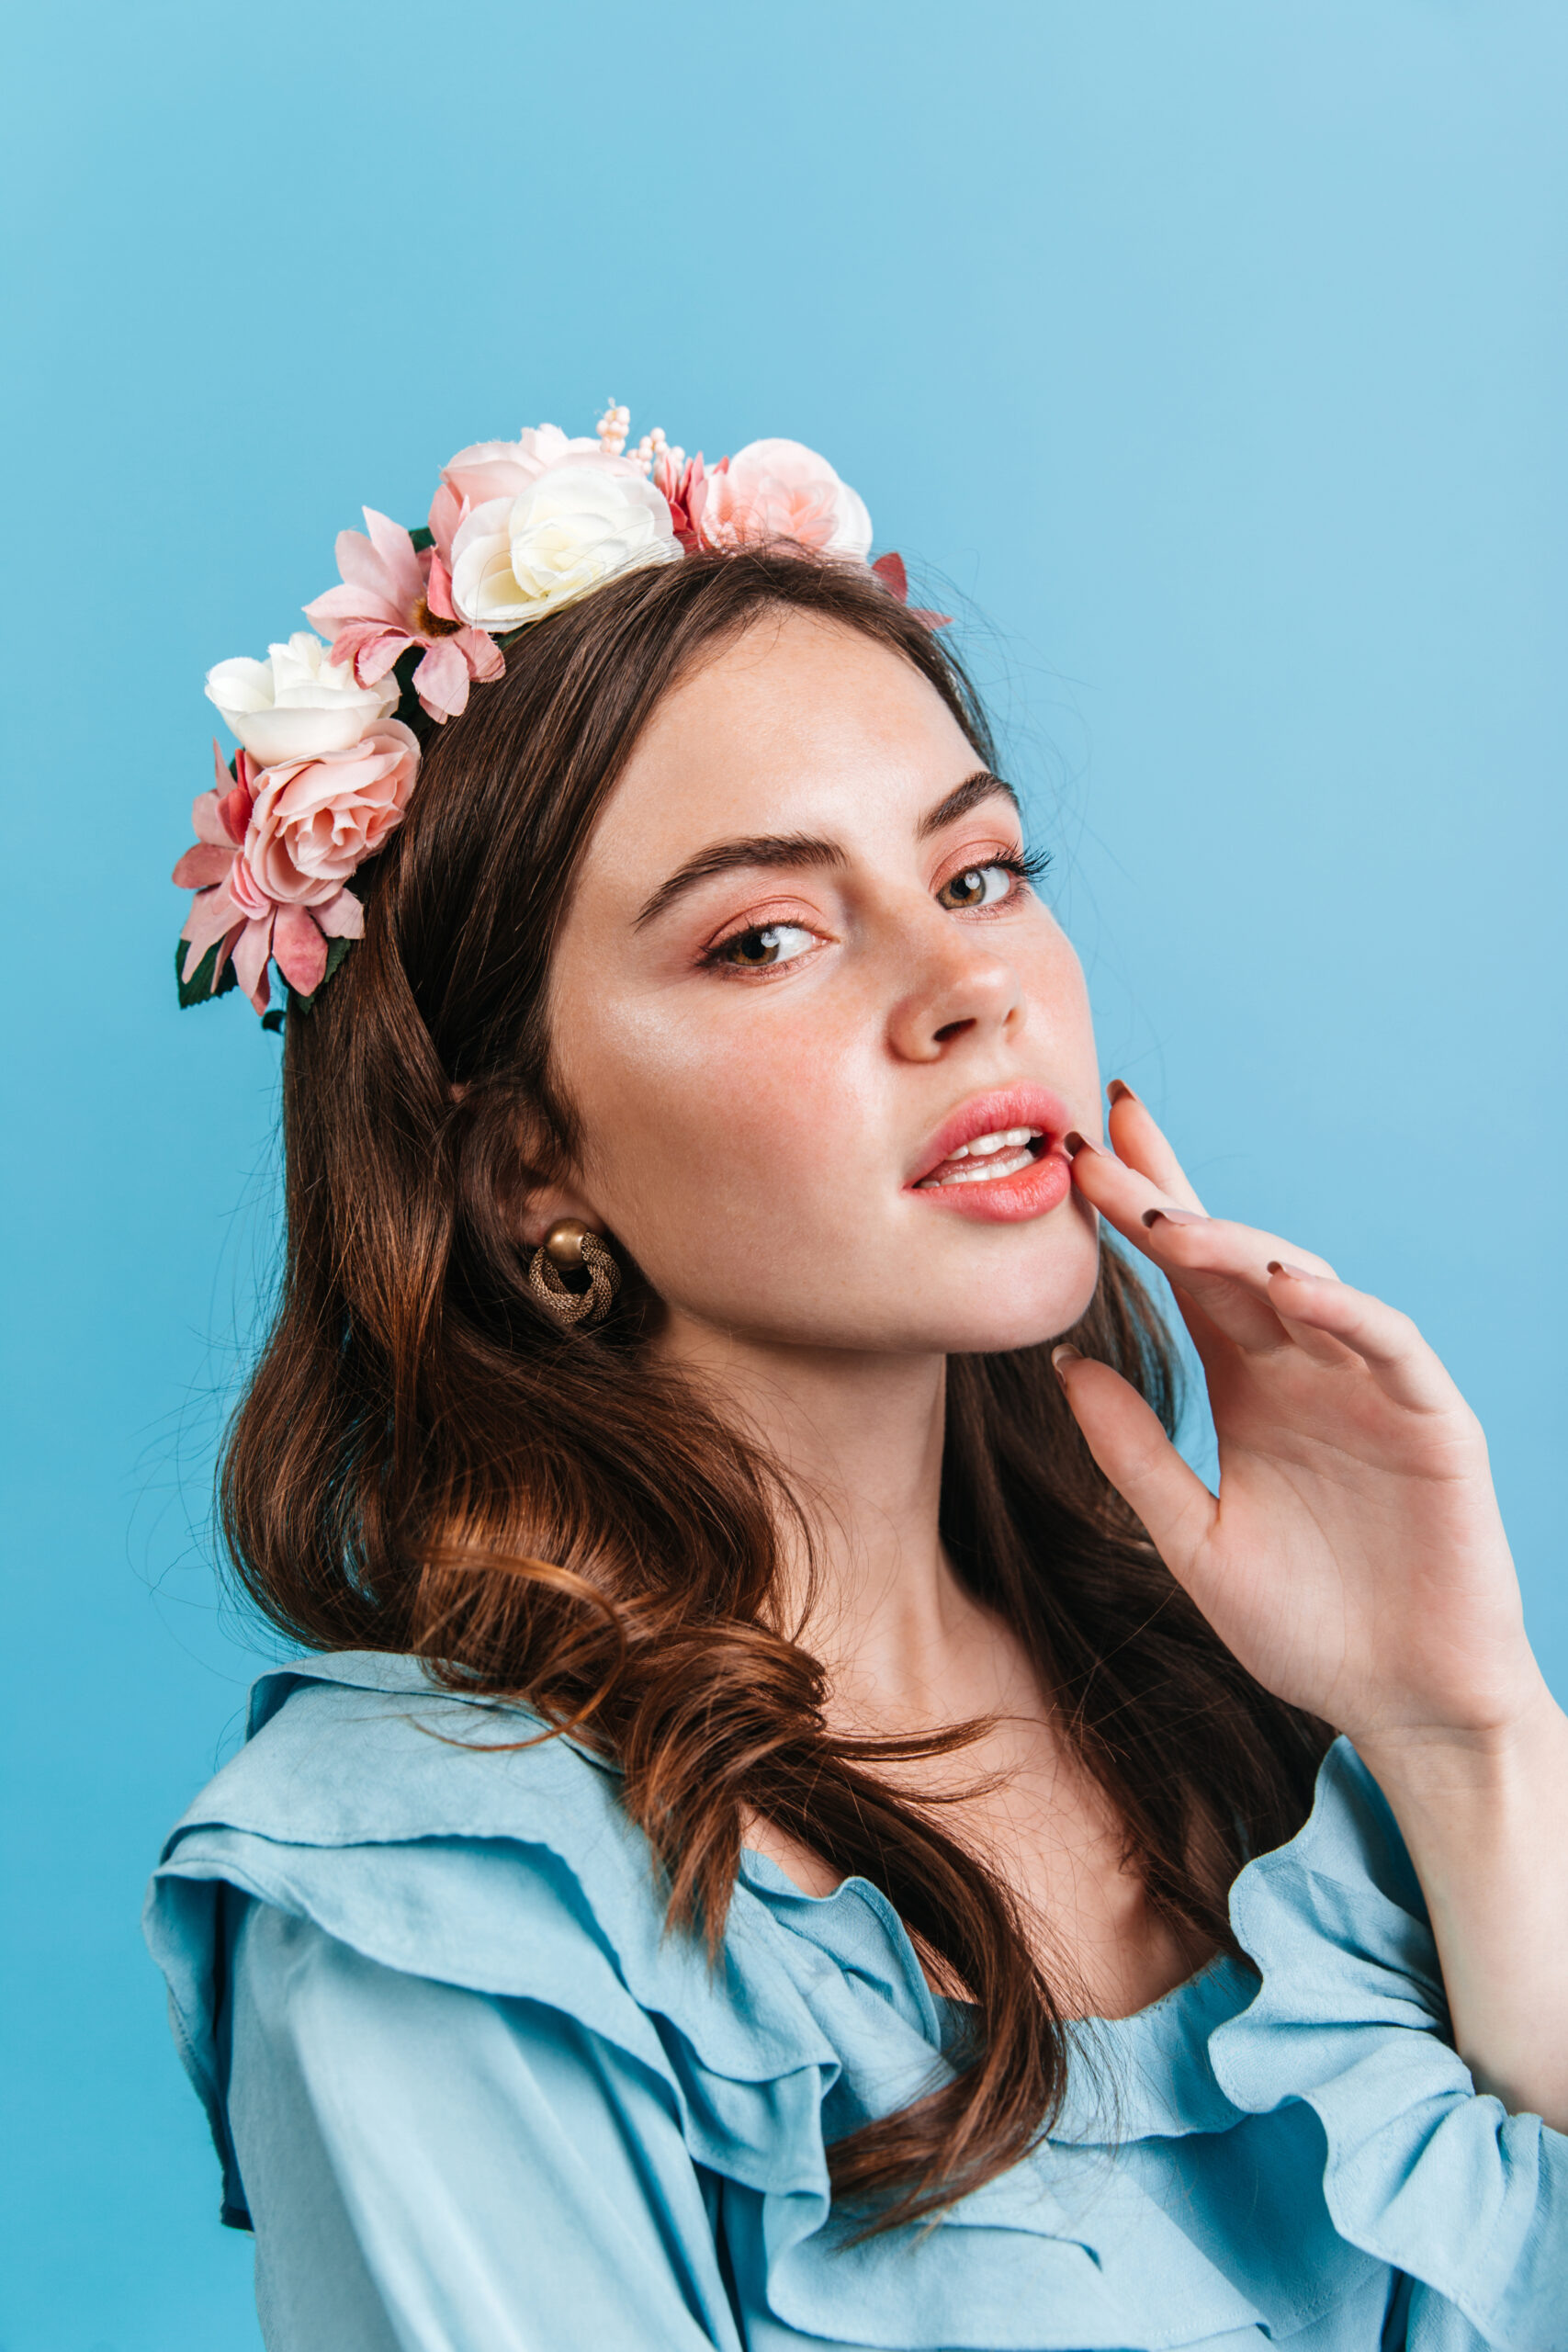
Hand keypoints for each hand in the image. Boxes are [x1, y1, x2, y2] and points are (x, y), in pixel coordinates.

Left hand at [1053, 1085, 1544, 1755]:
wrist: (1403, 1707)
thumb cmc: (1305, 1629)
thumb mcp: (1193, 1539)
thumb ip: (1133, 1453)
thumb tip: (1062, 1361)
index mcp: (1249, 1384)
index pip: (1186, 1276)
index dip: (1137, 1209)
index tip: (1074, 1150)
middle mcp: (1307, 1367)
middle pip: (1231, 1258)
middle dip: (1165, 1198)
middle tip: (1096, 1145)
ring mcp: (1372, 1387)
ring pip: (1305, 1283)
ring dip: (1236, 1246)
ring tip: (1164, 1220)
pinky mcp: (1435, 1421)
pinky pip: (1390, 1345)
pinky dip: (1342, 1309)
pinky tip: (1286, 1286)